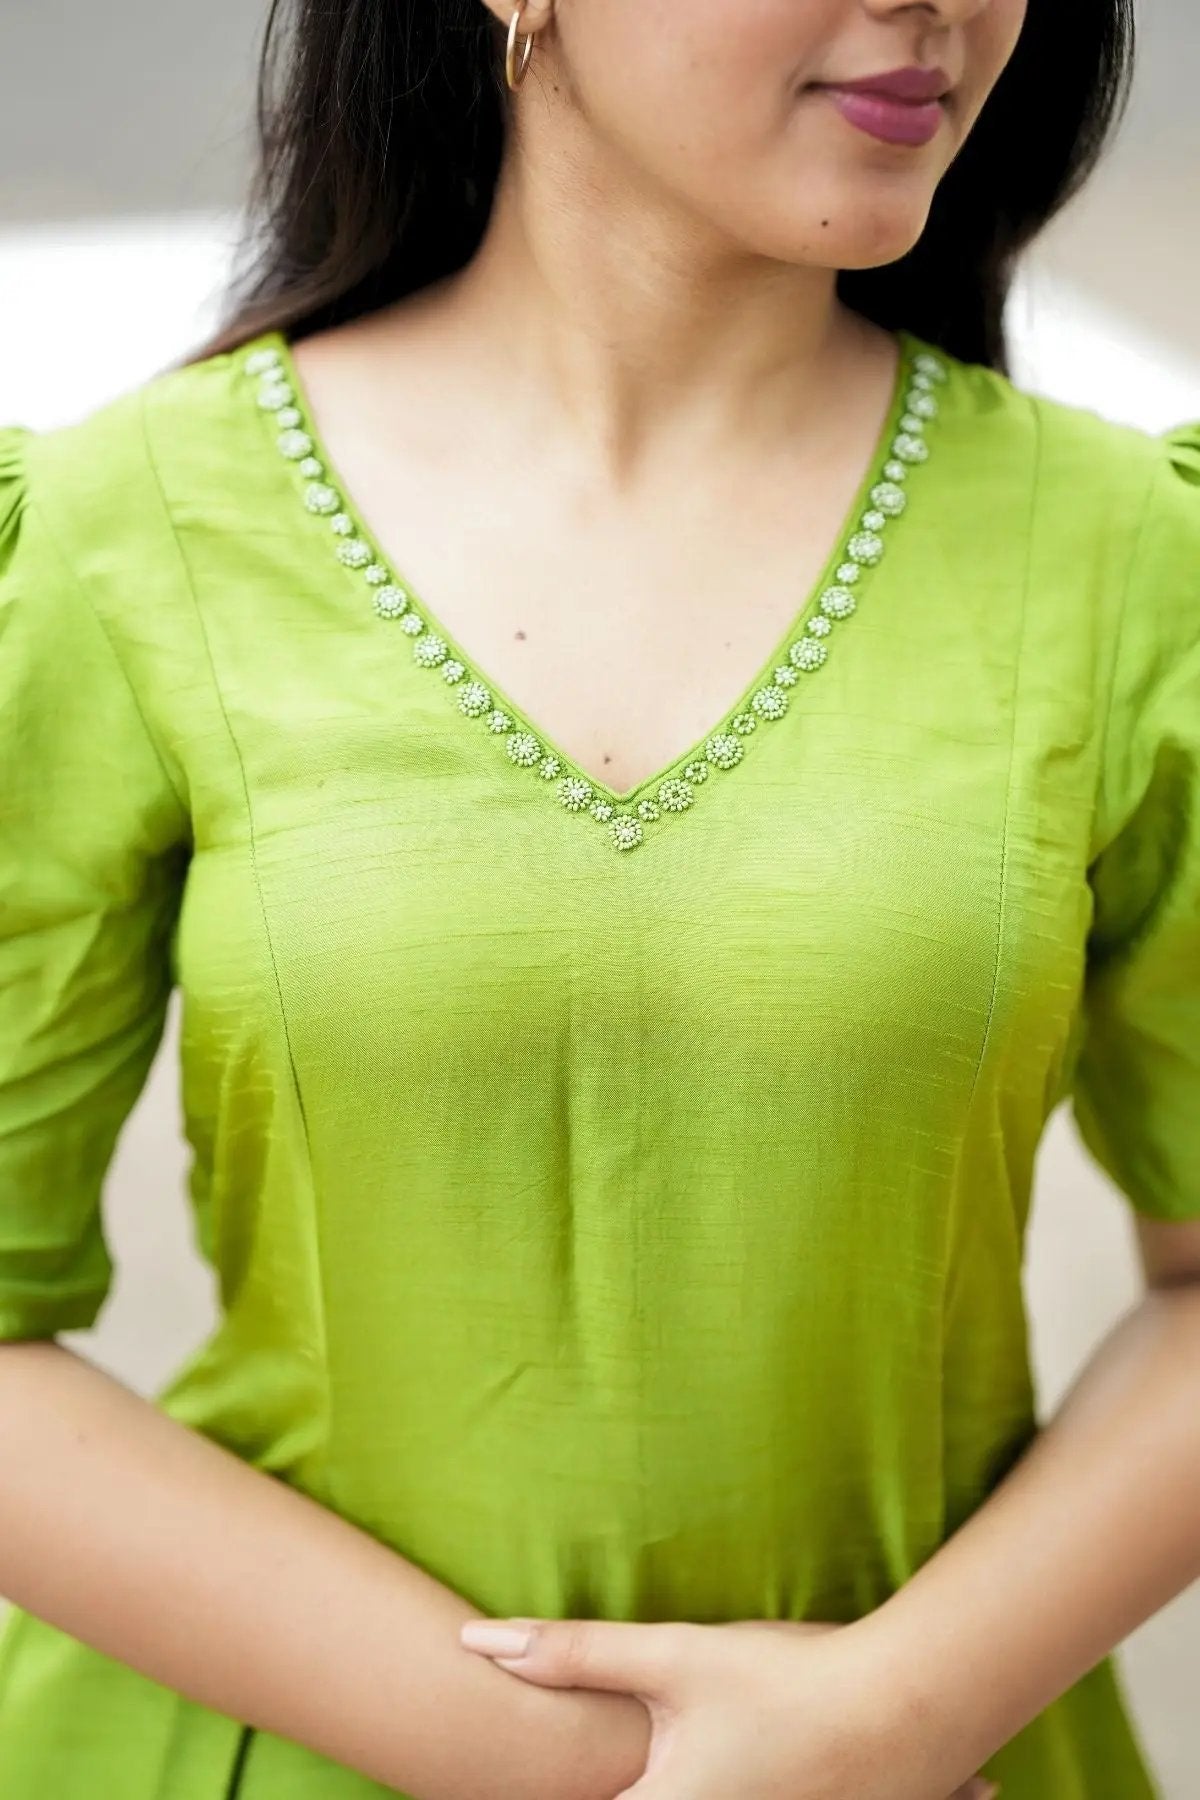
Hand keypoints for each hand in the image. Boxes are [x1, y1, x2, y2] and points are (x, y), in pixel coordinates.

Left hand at [460, 1614, 999, 1799]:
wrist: (907, 1704)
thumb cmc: (786, 1678)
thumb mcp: (676, 1656)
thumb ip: (576, 1653)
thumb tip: (478, 1641)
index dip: (539, 1787)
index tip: (503, 1775)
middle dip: (609, 1779)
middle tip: (644, 1745)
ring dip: (672, 1783)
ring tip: (699, 1749)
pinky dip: (739, 1796)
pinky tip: (750, 1764)